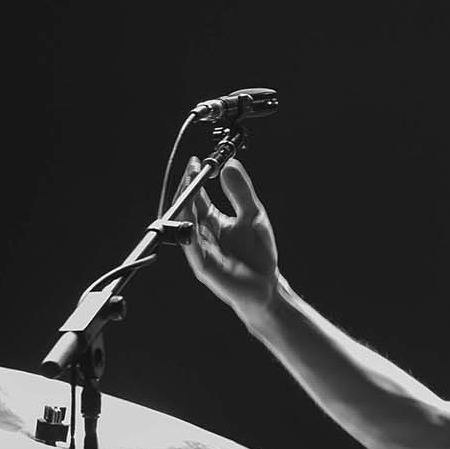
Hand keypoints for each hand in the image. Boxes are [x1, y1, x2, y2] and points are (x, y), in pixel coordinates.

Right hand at [179, 157, 279, 320]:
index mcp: (210, 220)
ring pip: (182, 223)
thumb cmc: (258, 255)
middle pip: (184, 206)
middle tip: (193, 170)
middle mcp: (199, 233)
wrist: (267, 287)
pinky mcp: (202, 266)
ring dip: (184, 204)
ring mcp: (198, 250)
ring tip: (190, 185)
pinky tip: (191, 217)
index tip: (197, 161)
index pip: (195, 195)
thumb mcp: (253, 215)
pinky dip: (188, 230)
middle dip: (186, 187)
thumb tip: (230, 164)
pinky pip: (189, 246)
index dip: (193, 178)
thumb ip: (241, 192)